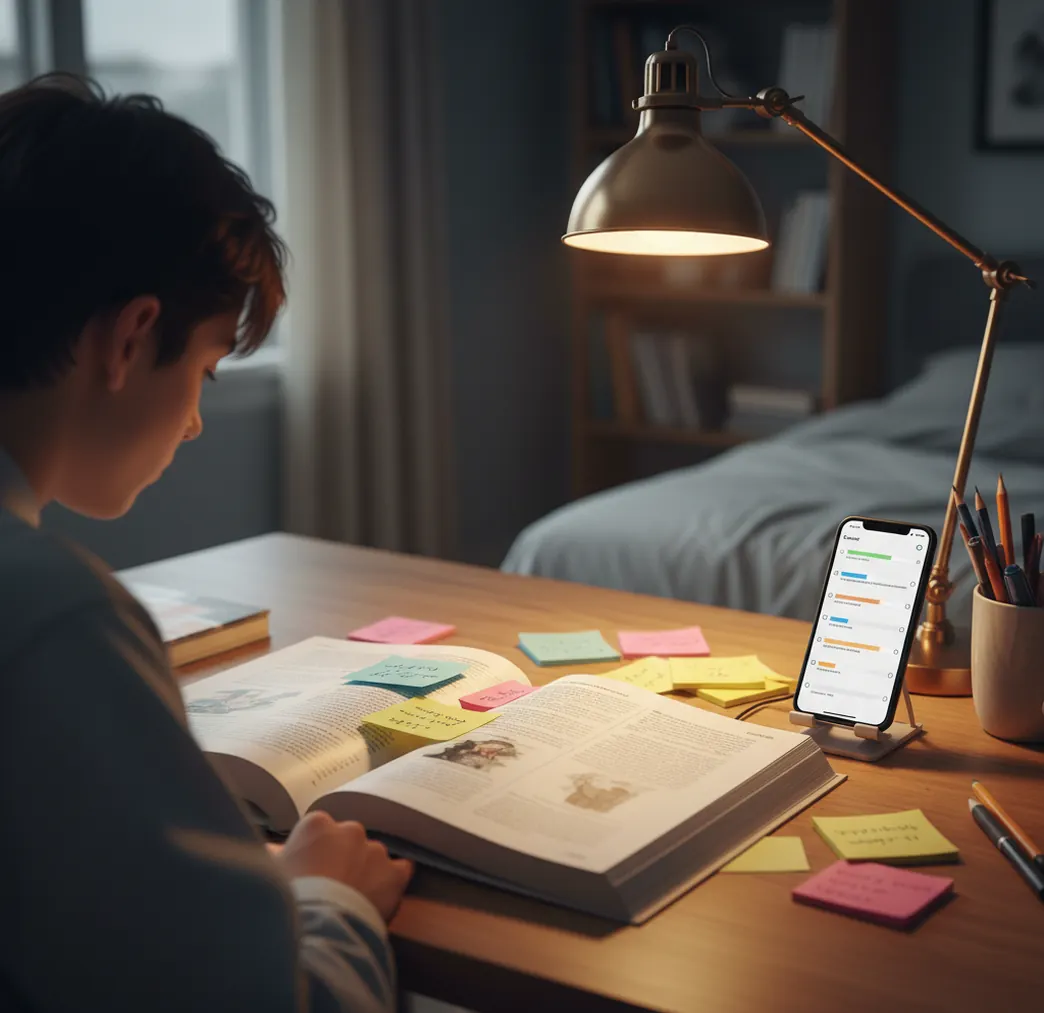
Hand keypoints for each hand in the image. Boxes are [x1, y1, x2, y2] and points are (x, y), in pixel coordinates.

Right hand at [276, 811, 412, 921]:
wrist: (316, 928)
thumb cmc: (287, 901)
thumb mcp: (272, 874)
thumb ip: (279, 857)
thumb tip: (276, 853)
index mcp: (317, 825)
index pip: (320, 832)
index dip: (316, 855)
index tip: (312, 872)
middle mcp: (349, 830)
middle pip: (348, 842)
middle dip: (342, 860)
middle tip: (331, 888)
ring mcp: (374, 850)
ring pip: (372, 857)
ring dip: (366, 872)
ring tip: (352, 900)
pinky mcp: (394, 873)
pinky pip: (400, 870)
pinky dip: (393, 880)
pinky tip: (384, 893)